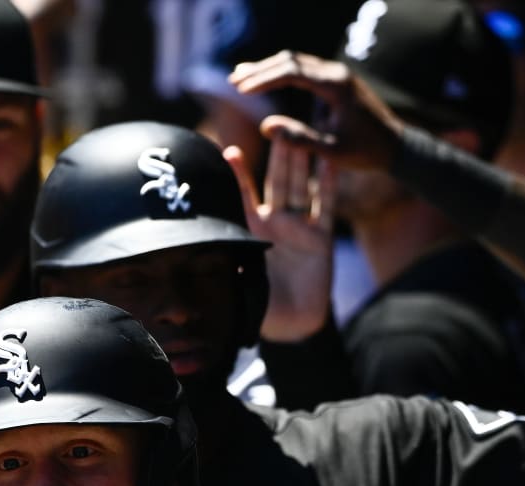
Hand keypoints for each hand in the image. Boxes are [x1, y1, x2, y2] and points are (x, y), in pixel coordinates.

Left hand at [224, 140, 335, 341]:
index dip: (238, 175)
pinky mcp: (320, 237)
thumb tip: (193, 248)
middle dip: (277, 154)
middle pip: (276, 181)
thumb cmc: (257, 304)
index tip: (229, 150)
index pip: (243, 196)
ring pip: (300, 187)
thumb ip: (223, 258)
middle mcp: (275, 223)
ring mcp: (299, 227)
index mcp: (251, 231)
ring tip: (300, 130)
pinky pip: (324, 207)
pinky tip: (330, 160)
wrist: (290, 324)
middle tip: (275, 123)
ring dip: (300, 160)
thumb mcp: (236, 277)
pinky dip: (327, 185)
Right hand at [229, 51, 404, 172]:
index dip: (263, 79)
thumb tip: (266, 126)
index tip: (241, 90)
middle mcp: (336, 74)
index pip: (291, 72)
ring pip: (296, 62)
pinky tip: (266, 80)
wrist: (395, 147)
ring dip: (268, 69)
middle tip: (233, 79)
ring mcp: (337, 75)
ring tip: (241, 77)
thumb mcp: (331, 151)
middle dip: (261, 70)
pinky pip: (304, 70)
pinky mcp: (336, 81)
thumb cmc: (365, 153)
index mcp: (335, 86)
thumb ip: (299, 138)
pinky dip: (281, 73)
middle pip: (291, 61)